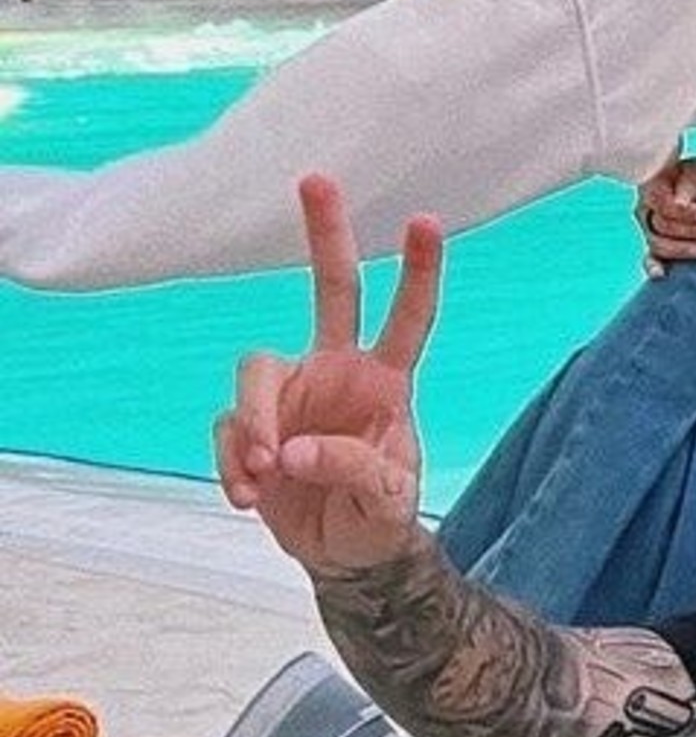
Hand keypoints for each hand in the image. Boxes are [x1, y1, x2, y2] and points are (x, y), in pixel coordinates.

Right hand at [215, 174, 441, 575]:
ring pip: (256, 371)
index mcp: (385, 381)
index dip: (418, 271)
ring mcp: (292, 395)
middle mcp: (337, 370)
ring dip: (254, 422)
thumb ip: (351, 469)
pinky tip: (247, 495)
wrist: (344, 557)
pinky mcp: (252, 428)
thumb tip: (292, 452)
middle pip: (332, 289)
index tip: (426, 220)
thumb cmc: (379, 517)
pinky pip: (228, 429)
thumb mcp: (387, 501)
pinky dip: (232, 462)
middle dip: (326, 235)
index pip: (409, 318)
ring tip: (266, 473)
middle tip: (317, 179)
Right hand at [636, 155, 695, 277]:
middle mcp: (646, 209)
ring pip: (659, 245)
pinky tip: (661, 275)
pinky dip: (654, 267)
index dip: (694, 215)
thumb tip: (679, 203)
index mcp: (653, 187)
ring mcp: (649, 229)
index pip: (668, 206)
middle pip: (665, 227)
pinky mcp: (656, 247)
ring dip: (686, 250)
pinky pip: (649, 259)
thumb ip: (689, 185)